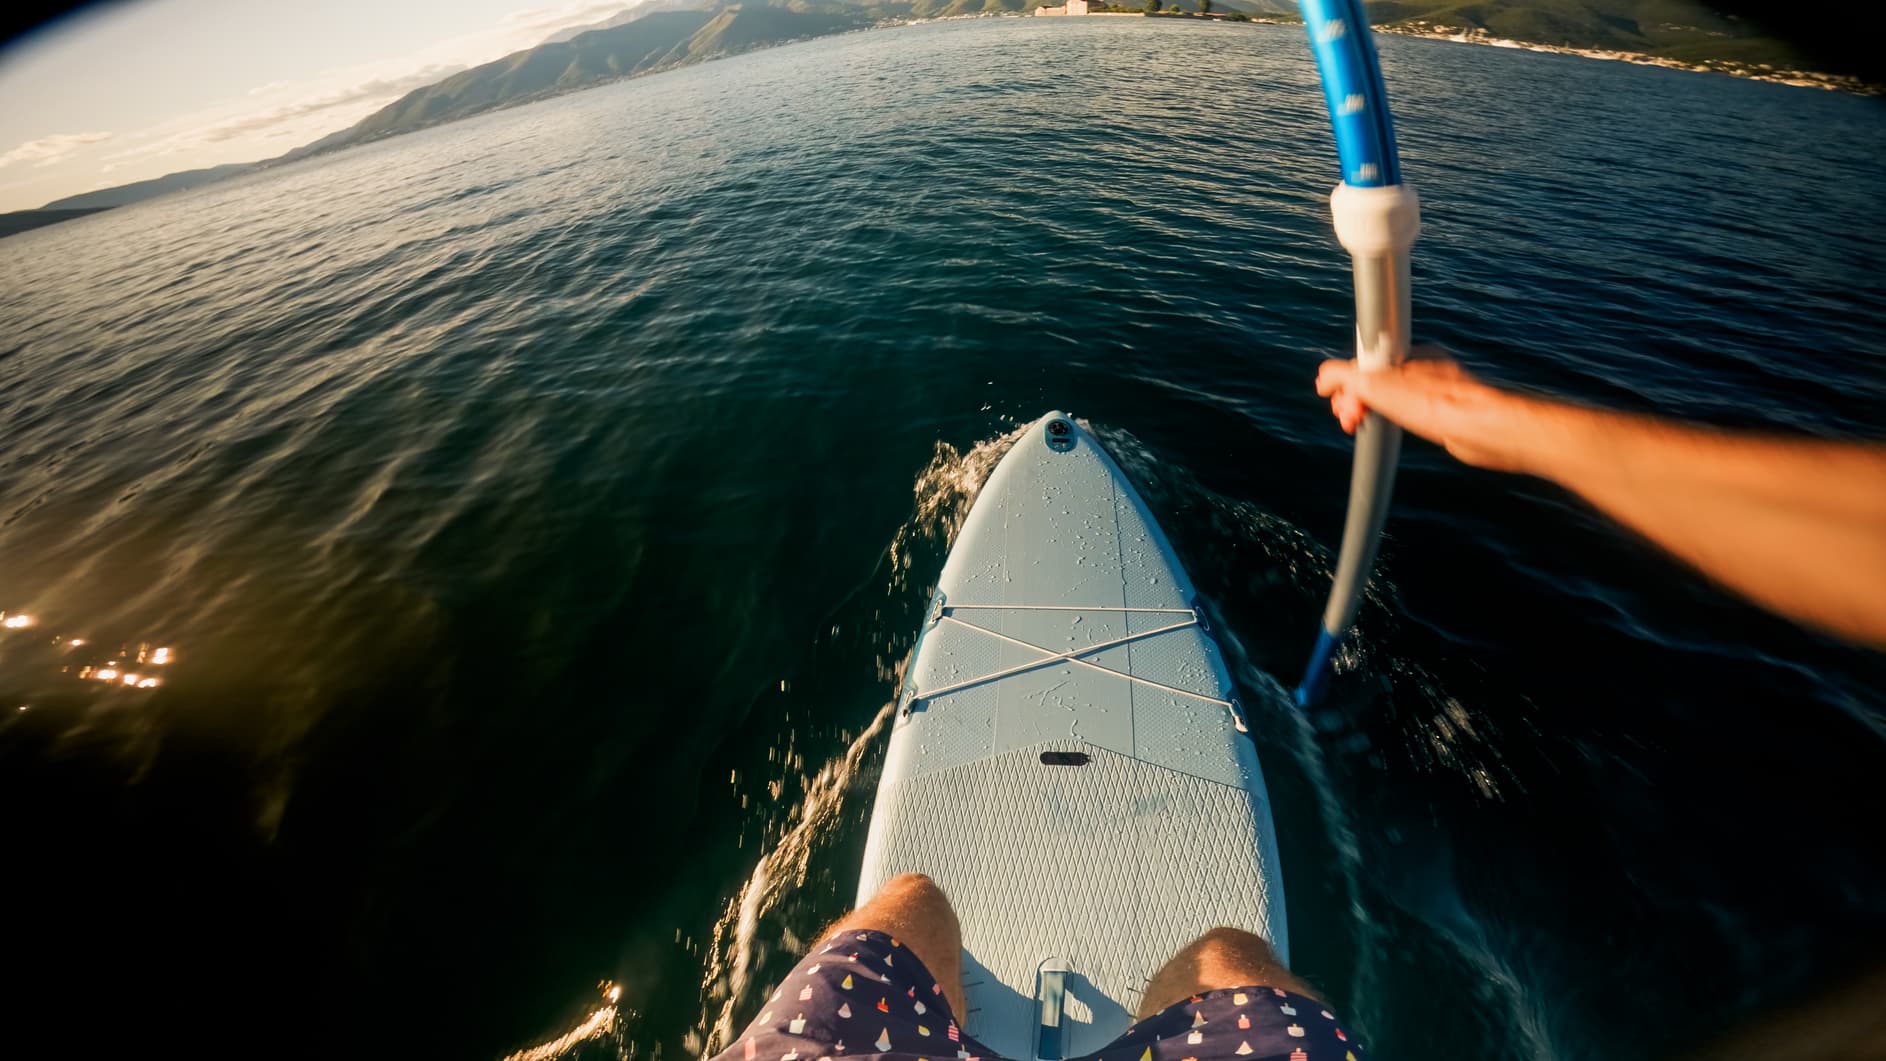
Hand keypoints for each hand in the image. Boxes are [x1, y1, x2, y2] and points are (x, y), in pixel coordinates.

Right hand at [1315, 345, 1530, 472]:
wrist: (1481, 428)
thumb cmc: (1434, 404)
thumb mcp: (1376, 385)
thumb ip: (1345, 377)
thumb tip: (1324, 376)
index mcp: (1409, 354)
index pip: (1366, 363)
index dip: (1347, 383)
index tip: (1337, 403)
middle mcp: (1424, 368)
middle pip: (1377, 380)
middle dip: (1356, 400)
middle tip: (1348, 420)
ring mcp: (1436, 390)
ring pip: (1393, 398)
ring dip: (1372, 411)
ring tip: (1361, 427)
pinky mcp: (1445, 412)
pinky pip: (1409, 412)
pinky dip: (1393, 420)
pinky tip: (1391, 431)